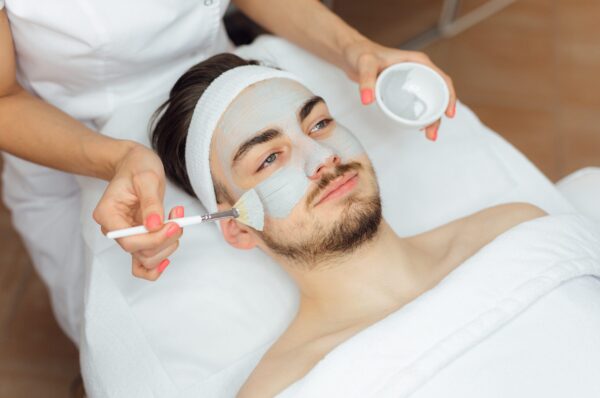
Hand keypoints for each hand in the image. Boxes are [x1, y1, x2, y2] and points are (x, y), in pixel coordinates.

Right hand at [93, 143, 183, 280]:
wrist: (135, 164)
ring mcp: (126, 236)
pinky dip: (158, 263)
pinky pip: (144, 262)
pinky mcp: (138, 238)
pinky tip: (170, 249)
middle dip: (165, 240)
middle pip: (139, 252)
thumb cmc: (137, 167)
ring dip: (168, 245)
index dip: (154, 239)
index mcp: (107, 214)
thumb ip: (151, 203)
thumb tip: (155, 226)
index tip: (173, 225)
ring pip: (146, 259)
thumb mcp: (147, 178)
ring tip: (177, 219)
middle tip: (179, 219)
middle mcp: (114, 229)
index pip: (129, 241)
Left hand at [341, 39, 456, 140]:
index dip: (449, 96)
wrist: (351, 54)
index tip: (448, 114)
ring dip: (431, 118)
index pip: (441, 79)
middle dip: (439, 114)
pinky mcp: (402, 89)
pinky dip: (419, 115)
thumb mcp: (365, 64)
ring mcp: (411, 80)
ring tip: (428, 134)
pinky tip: (417, 127)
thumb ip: (366, 80)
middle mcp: (417, 70)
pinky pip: (416, 102)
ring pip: (427, 100)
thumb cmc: (360, 53)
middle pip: (437, 93)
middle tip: (432, 133)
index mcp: (417, 62)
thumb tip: (367, 101)